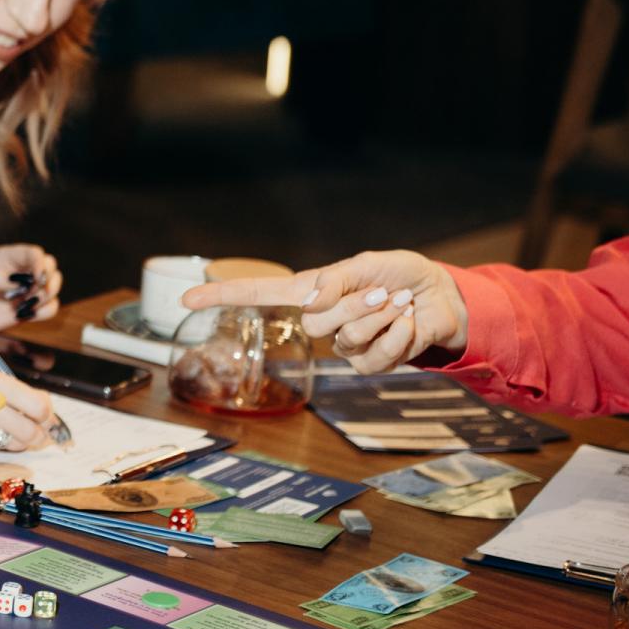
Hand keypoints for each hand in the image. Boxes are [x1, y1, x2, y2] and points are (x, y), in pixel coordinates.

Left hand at [0, 243, 60, 338]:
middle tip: (33, 294)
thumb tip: (14, 281)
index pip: (32, 252)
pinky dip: (43, 312)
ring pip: (53, 286)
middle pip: (50, 266)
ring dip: (44, 298)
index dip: (40, 262)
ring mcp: (27, 290)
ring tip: (21, 306)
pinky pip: (50, 308)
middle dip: (48, 280)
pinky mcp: (30, 308)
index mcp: (6, 257)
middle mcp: (20, 271)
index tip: (37, 278)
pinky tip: (24, 314)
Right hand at [0, 362, 55, 450]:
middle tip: (35, 437)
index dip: (47, 416)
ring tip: (5, 434)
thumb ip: (16, 394)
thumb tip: (48, 412)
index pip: (38, 404)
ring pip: (14, 443)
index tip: (45, 420)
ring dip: (17, 444)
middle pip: (30, 428)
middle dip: (37, 437)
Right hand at [180, 249, 468, 373]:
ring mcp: (344, 345)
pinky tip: (408, 325)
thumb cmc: (401, 275)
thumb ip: (337, 279)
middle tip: (380, 293)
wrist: (442, 299)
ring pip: (347, 339)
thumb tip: (311, 301)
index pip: (258, 293)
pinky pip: (376, 357)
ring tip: (397, 306)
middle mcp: (321, 319)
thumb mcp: (368, 264)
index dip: (222, 296)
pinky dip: (399, 336)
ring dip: (382, 319)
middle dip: (354, 305)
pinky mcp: (371, 364)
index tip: (185, 298)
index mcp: (311, 291)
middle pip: (315, 322)